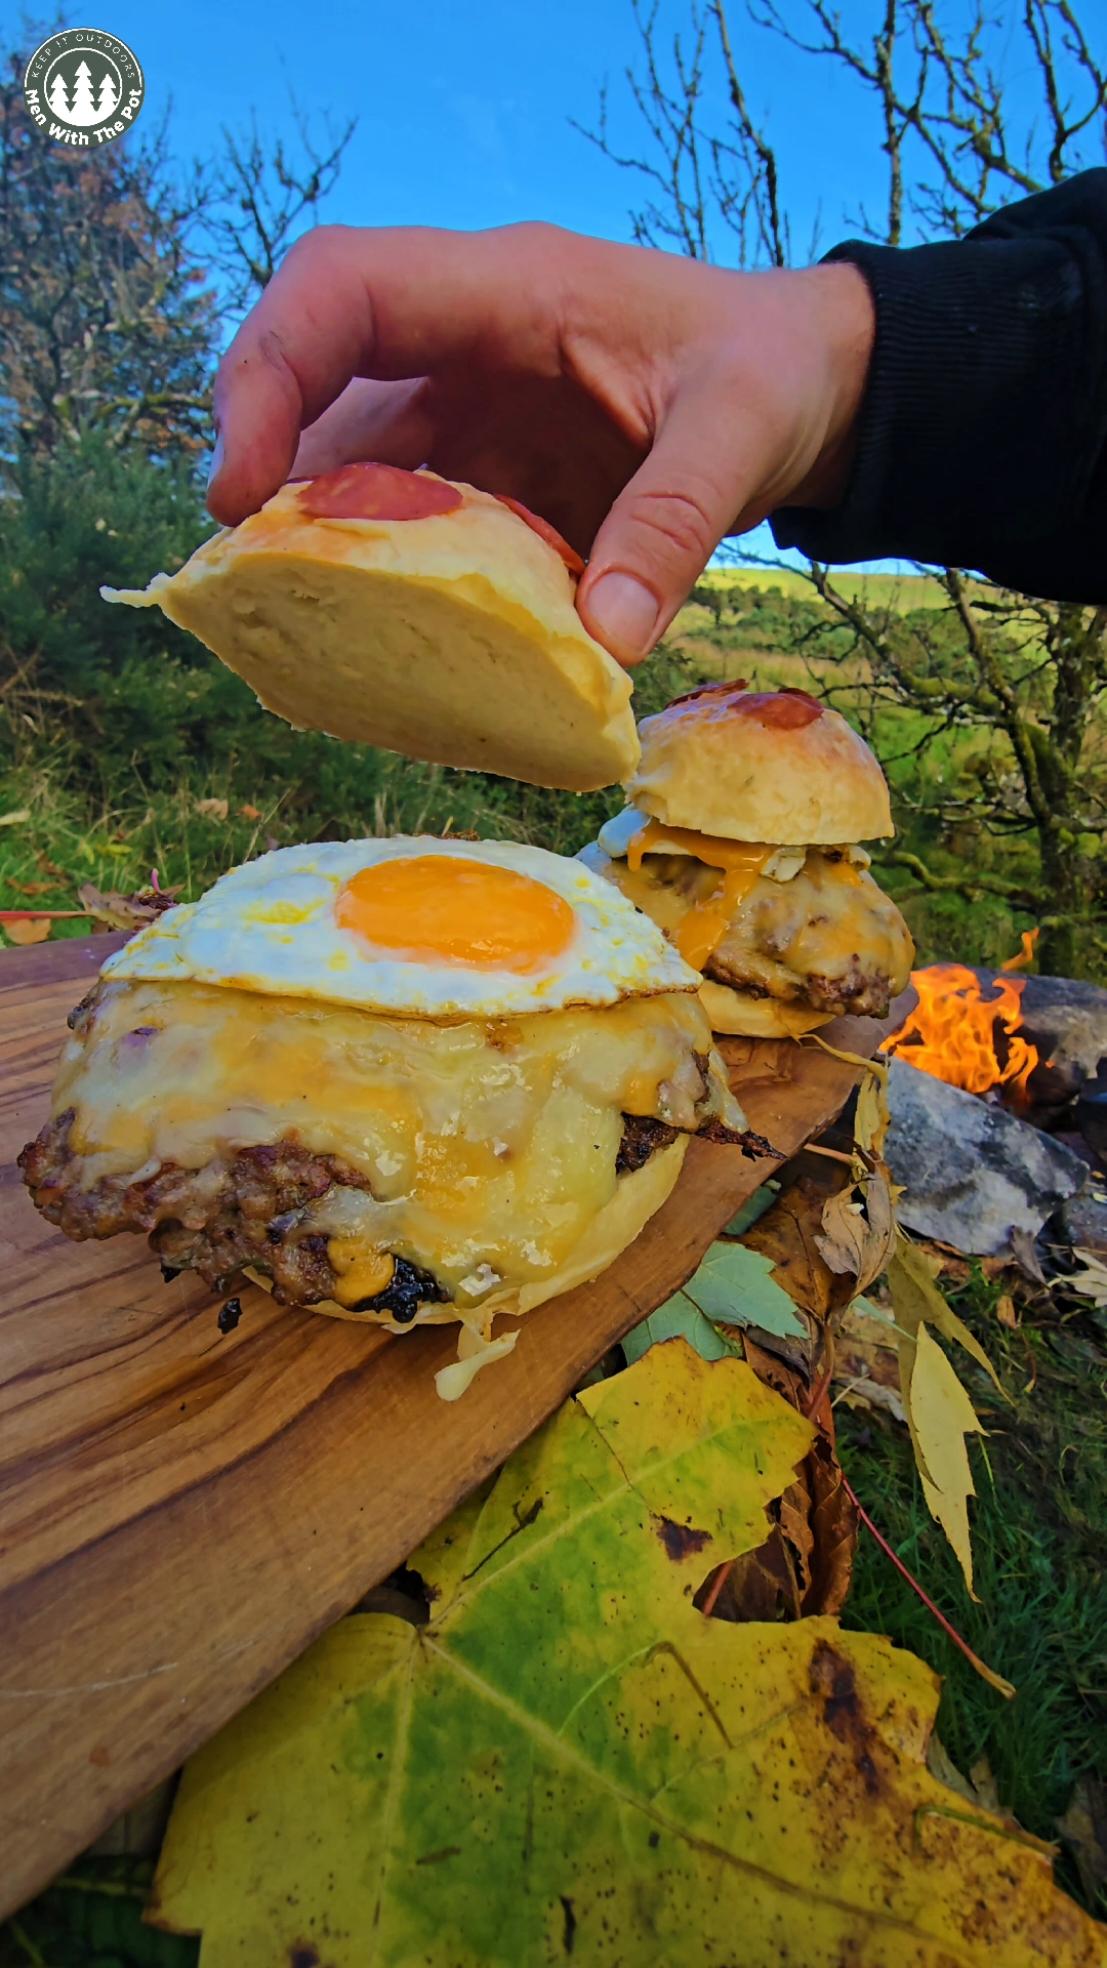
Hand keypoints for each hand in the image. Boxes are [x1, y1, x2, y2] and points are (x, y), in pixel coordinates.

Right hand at [208, 223, 873, 665]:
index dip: (270, 372)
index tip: (243, 486)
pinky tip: (393, 660)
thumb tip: (606, 646)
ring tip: (308, 645)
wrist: (808, 387)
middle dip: (270, 491)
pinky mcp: (487, 480)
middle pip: (317, 393)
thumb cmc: (771, 373)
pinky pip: (412, 530)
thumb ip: (675, 526)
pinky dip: (395, 592)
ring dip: (325, 555)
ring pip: (352, 472)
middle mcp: (463, 346)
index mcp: (509, 291)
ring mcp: (468, 415)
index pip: (343, 290)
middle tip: (252, 600)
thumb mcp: (740, 435)